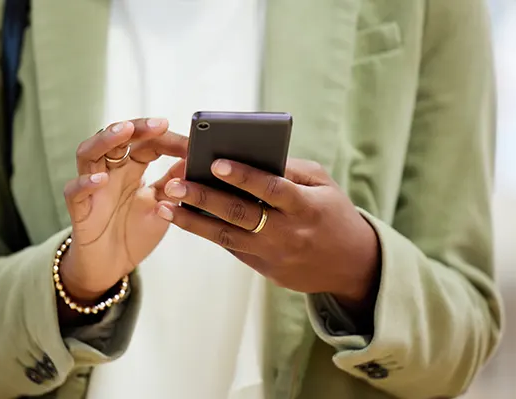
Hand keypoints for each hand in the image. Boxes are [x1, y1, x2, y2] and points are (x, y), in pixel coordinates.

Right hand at [61, 118, 187, 300]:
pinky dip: (85, 183)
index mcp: (131, 169)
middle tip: (158, 124)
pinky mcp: (78, 209)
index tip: (191, 143)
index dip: (166, 139)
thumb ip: (175, 184)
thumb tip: (196, 161)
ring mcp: (91, 188)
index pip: (147, 143)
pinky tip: (100, 180)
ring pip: (89, 153)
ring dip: (105, 140)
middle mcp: (110, 172)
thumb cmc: (134, 233)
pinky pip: (74, 191)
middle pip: (116, 138)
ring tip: (123, 132)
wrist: (111, 267)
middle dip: (136, 127)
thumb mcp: (162, 207)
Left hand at [155, 158, 380, 308]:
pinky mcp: (264, 269)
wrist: (351, 265)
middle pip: (240, 215)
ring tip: (164, 207)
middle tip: (173, 185)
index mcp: (306, 207)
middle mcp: (288, 233)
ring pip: (227, 238)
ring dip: (192, 222)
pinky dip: (207, 232)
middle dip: (204, 199)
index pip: (272, 189)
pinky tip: (183, 218)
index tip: (216, 163)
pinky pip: (232, 248)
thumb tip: (250, 154)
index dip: (244, 177)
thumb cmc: (333, 213)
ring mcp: (274, 255)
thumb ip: (290, 169)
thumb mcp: (323, 184)